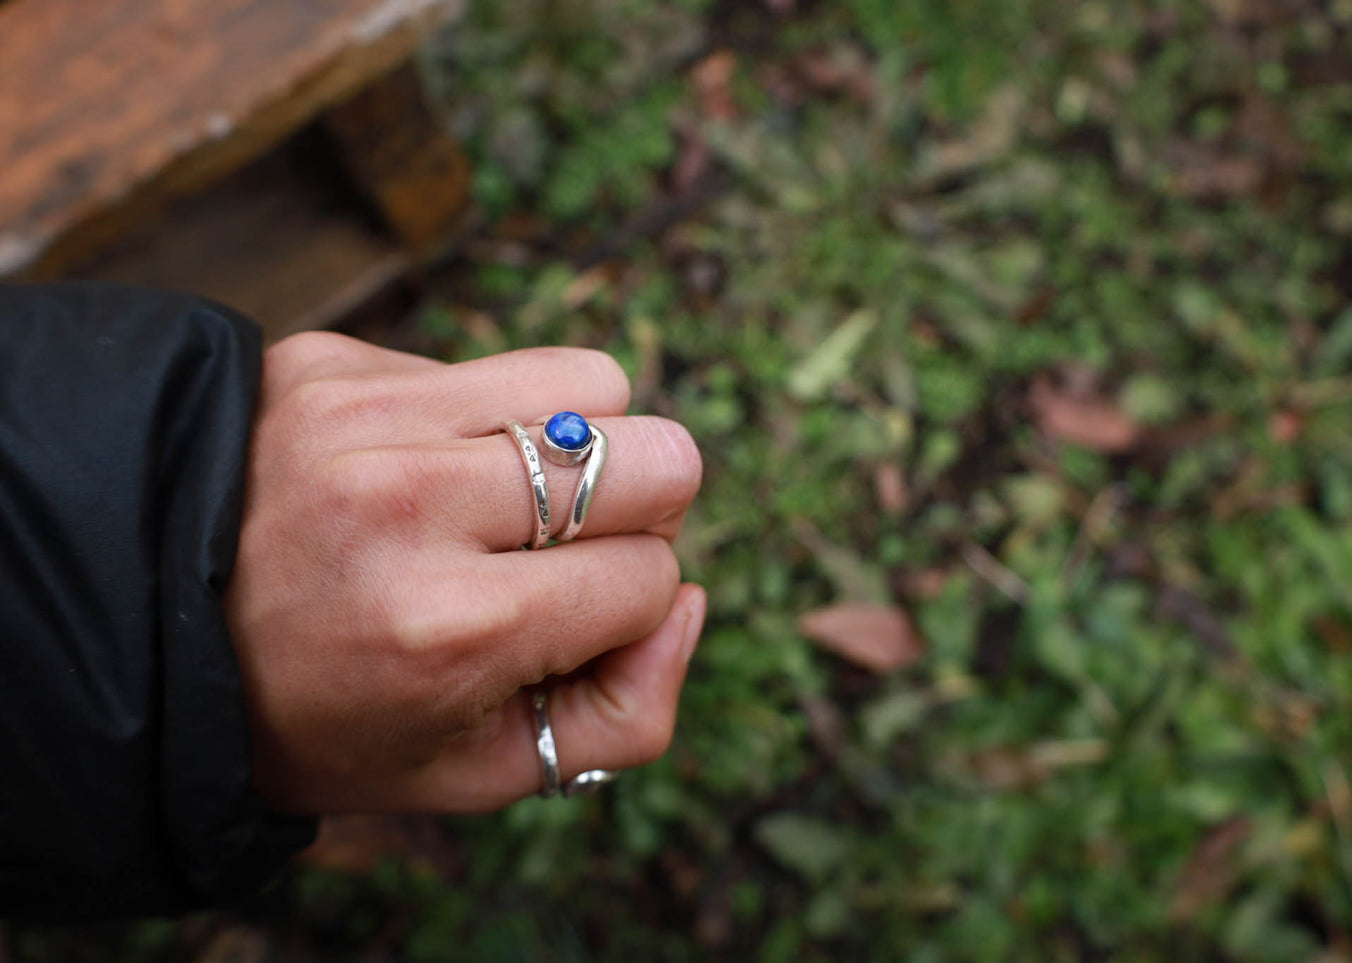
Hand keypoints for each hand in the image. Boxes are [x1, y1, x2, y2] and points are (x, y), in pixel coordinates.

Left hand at [224, 332, 704, 812]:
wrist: (147, 633)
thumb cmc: (326, 717)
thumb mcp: (477, 771)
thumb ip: (627, 713)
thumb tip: (690, 599)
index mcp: (446, 628)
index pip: (651, 578)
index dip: (627, 612)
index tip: (560, 628)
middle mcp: (408, 504)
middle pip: (659, 455)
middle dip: (640, 515)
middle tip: (565, 552)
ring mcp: (365, 415)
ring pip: (595, 383)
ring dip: (581, 448)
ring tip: (508, 502)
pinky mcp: (334, 360)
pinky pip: (494, 367)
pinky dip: (488, 422)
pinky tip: (423, 472)